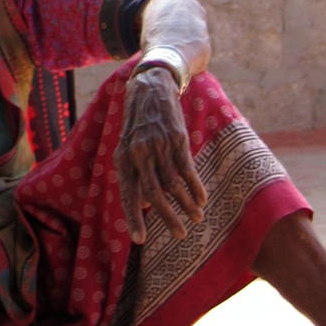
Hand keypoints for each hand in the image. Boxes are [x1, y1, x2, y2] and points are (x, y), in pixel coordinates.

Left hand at [116, 67, 206, 243]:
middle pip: (154, 195)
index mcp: (123, 158)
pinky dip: (196, 187)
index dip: (133, 218)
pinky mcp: (177, 138)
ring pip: (174, 185)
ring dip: (187, 205)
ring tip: (197, 218)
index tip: (140, 240)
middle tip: (180, 236)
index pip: (128, 194)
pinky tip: (202, 199)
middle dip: (168, 218)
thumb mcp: (127, 144)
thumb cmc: (138, 121)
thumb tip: (143, 203)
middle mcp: (139, 154)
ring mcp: (159, 146)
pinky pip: (187, 169)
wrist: (151, 85)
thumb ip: (134, 172)